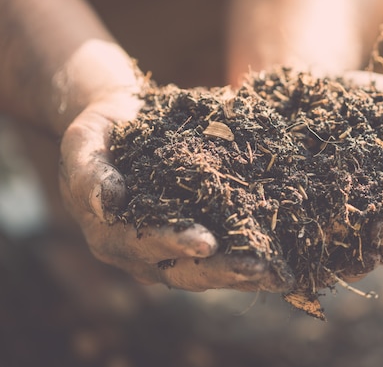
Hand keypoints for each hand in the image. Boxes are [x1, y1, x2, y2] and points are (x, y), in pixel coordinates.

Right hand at [59, 87, 292, 292]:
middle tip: (260, 268)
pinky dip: (251, 257)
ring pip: (209, 271)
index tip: (207, 243)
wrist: (123, 123)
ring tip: (279, 275)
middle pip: (184, 270)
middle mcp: (143, 252)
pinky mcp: (196, 237)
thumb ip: (90, 171)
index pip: (145, 244)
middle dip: (223, 271)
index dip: (175, 244)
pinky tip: (281, 260)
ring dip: (244, 274)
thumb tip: (108, 202)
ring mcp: (171, 250)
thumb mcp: (84, 142)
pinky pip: (224, 254)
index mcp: (112, 235)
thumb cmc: (101, 131)